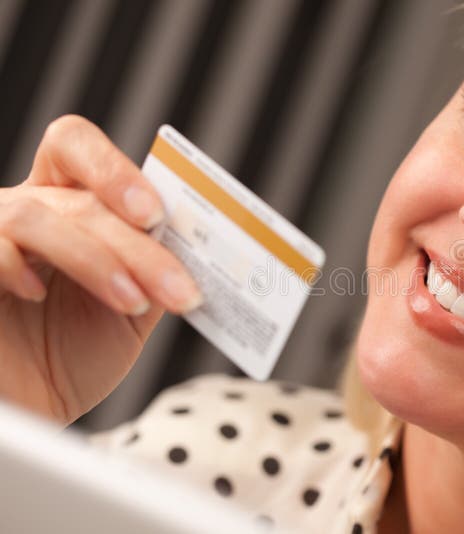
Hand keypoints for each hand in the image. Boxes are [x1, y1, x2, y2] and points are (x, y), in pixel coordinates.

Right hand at [0, 115, 201, 425]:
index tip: (158, 215)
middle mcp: (23, 211)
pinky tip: (42, 296)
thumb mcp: (131, 313)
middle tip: (177, 287)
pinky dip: (18, 267)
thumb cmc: (71, 359)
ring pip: (36, 217)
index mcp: (65, 208)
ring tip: (133, 302)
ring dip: (96, 260)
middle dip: (136, 245)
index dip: (115, 170)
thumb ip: (156, 272)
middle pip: (79, 198)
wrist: (27, 410)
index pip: (78, 149)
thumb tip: (199, 245)